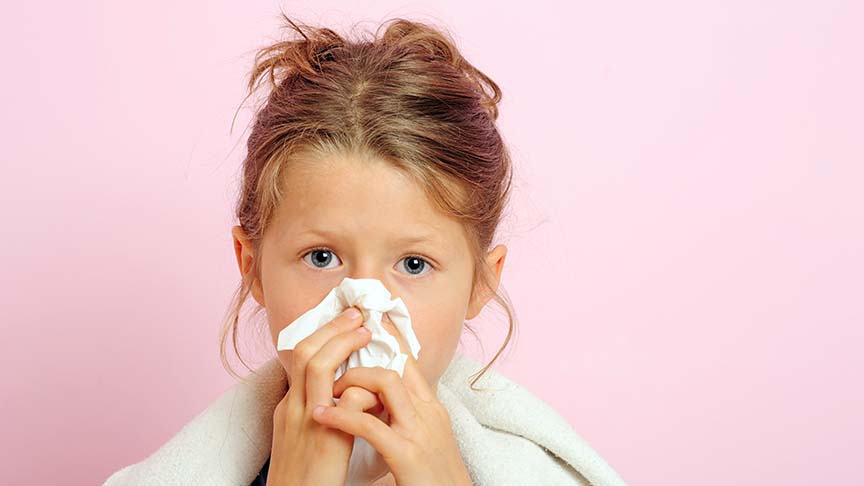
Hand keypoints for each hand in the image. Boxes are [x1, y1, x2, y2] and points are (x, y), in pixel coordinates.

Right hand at [266, 306, 384, 485]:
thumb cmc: (305, 478)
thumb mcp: (304, 438)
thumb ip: (320, 412)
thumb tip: (345, 392)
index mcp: (289, 407)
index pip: (299, 358)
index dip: (321, 335)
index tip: (343, 322)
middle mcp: (292, 408)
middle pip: (304, 351)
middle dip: (331, 327)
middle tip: (355, 313)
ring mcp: (304, 420)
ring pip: (315, 363)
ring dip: (341, 340)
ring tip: (364, 329)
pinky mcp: (323, 437)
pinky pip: (341, 398)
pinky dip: (358, 382)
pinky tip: (375, 377)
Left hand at [311, 352, 472, 485]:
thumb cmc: (436, 481)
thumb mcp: (427, 442)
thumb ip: (408, 419)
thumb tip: (384, 404)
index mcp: (432, 411)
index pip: (410, 363)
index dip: (391, 339)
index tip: (373, 319)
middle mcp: (428, 414)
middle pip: (397, 365)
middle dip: (363, 352)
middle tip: (337, 350)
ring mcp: (419, 432)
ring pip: (386, 383)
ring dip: (352, 379)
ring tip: (327, 388)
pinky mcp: (407, 455)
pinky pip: (369, 425)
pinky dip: (341, 417)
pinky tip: (320, 415)